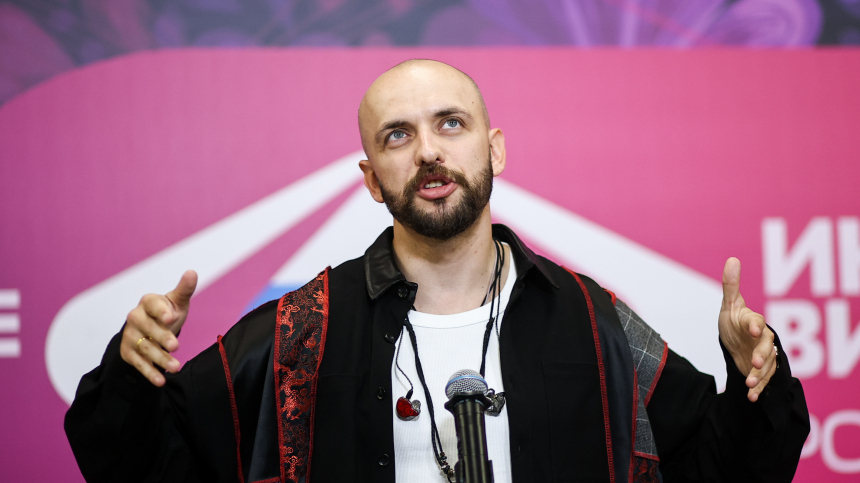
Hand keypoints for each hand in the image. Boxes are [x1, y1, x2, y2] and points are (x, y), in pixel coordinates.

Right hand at [120, 270, 197, 385]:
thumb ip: (185, 289)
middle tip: (177, 346)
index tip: (171, 318)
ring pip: (145, 348)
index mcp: (148, 302)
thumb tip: (192, 272)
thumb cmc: (167, 313)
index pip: (154, 305)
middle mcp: (135, 317)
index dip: (161, 311)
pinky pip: (138, 363)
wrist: (150, 330)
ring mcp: (130, 335)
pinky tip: (161, 381)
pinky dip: (149, 373)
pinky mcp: (127, 352)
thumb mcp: (177, 301)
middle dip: (162, 337)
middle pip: (149, 329)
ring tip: (176, 367)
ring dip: (160, 358)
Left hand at [718, 258, 776, 401]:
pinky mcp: (761, 370)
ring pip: (766, 366)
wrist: (737, 341)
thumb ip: (731, 286)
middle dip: (762, 356)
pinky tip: (750, 397)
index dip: (755, 325)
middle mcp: (761, 339)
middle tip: (754, 363)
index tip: (752, 329)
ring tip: (749, 384)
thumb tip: (732, 259)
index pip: (756, 321)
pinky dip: (757, 389)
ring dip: (759, 376)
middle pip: (766, 347)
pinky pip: (763, 380)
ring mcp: (763, 355)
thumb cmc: (735, 321)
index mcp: (752, 321)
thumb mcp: (729, 305)